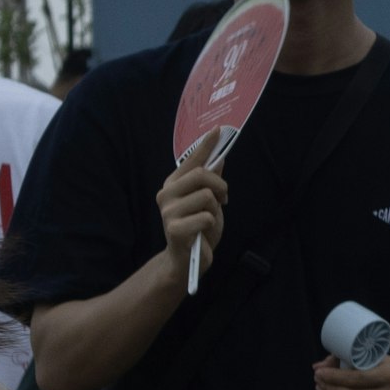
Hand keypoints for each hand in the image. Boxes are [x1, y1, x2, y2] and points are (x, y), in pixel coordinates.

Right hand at [157, 143, 228, 274]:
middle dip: (221, 187)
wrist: (187, 260)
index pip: (191, 160)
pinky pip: (206, 217)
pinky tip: (203, 232)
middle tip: (223, 200)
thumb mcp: (208, 202)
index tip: (218, 129)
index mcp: (173, 184)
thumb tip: (219, 158)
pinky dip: (212, 224)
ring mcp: (168, 211)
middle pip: (202, 175)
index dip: (206, 145)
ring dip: (216, 210)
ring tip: (209, 219)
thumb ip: (209, 182)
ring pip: (207, 196)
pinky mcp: (174, 228)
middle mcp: (166, 193)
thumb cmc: (198, 228)